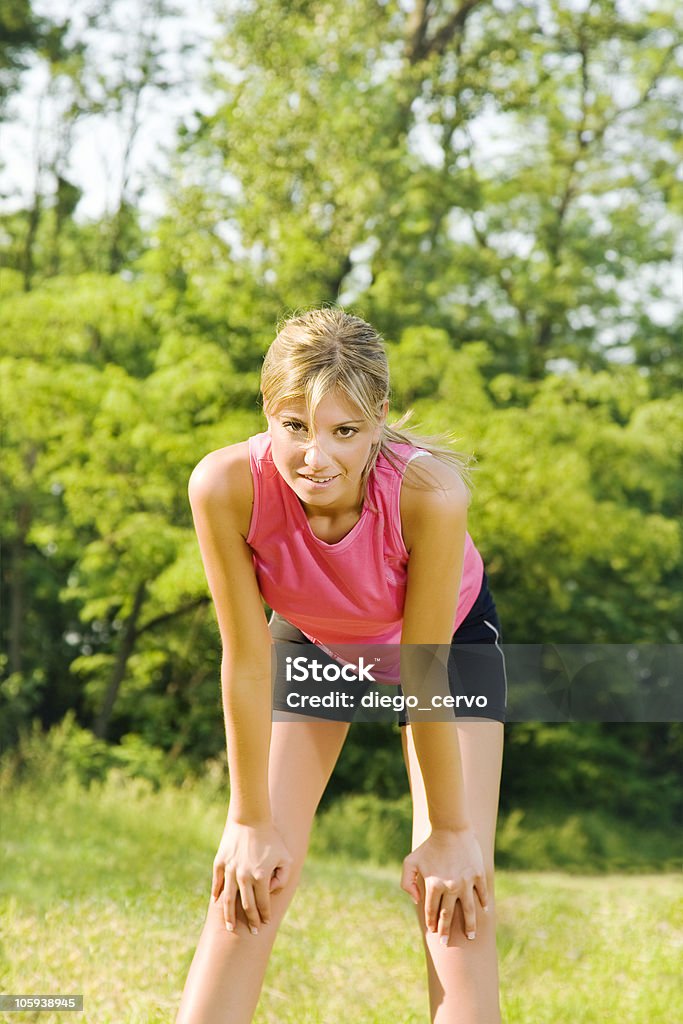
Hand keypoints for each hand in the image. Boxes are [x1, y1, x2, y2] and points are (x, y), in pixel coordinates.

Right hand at [211, 820, 292, 934]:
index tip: (265, 923)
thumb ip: (283, 877)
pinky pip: (218, 882)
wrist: (251, 818)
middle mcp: (244, 877)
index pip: (263, 904)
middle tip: (252, 931)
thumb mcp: (285, 857)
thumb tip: (271, 891)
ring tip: (230, 927)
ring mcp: (230, 870)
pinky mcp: (220, 862)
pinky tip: (217, 903)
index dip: (264, 915)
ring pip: (228, 900)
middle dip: (251, 920)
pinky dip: (217, 894)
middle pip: (246, 906)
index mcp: (261, 877)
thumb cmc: (271, 838)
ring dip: (229, 916)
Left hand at [401, 827, 488, 942]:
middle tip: (446, 943)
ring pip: (469, 911)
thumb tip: (416, 901)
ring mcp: (466, 882)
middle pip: (448, 915)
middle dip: (446, 930)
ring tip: (471, 936)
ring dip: (470, 925)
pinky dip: (483, 903)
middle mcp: (450, 887)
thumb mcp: (410, 861)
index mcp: (433, 884)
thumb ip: (406, 882)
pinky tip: (484, 910)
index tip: (433, 931)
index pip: (431, 910)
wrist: (450, 828)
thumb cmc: (428, 845)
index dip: (431, 922)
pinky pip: (482, 893)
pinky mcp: (478, 874)